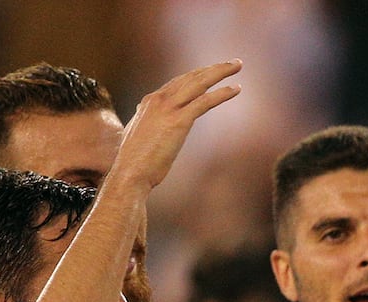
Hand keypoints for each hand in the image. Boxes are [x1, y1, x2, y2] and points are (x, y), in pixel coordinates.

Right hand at [118, 60, 242, 190]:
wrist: (129, 173)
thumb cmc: (135, 163)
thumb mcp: (140, 137)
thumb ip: (148, 126)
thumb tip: (151, 127)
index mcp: (149, 102)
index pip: (178, 83)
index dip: (197, 76)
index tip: (212, 72)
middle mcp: (158, 100)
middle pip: (191, 77)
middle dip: (213, 68)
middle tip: (233, 63)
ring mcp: (168, 109)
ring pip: (199, 82)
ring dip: (221, 71)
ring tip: (238, 65)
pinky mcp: (178, 121)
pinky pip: (204, 101)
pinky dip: (221, 94)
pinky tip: (236, 89)